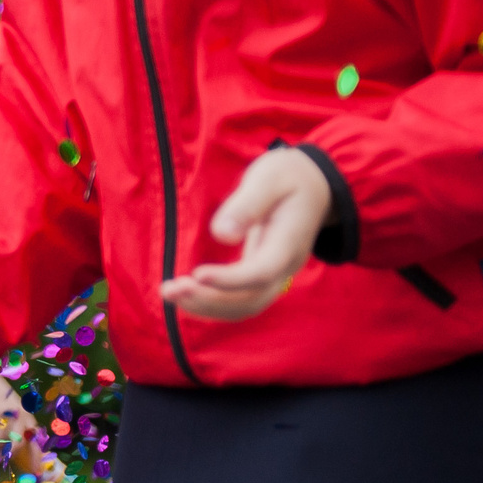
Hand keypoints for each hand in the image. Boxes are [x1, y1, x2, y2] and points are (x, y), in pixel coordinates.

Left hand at [160, 145, 331, 320]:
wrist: (313, 184)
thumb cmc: (289, 176)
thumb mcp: (269, 178)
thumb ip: (247, 204)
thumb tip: (222, 234)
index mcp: (289, 242)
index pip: (261, 272)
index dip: (229, 280)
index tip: (197, 275)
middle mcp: (284, 265)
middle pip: (251, 300)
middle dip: (210, 300)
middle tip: (169, 289)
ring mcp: (275, 273)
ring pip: (245, 305)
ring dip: (207, 306)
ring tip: (169, 294)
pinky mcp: (262, 272)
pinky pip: (240, 299)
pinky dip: (213, 302)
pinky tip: (185, 295)